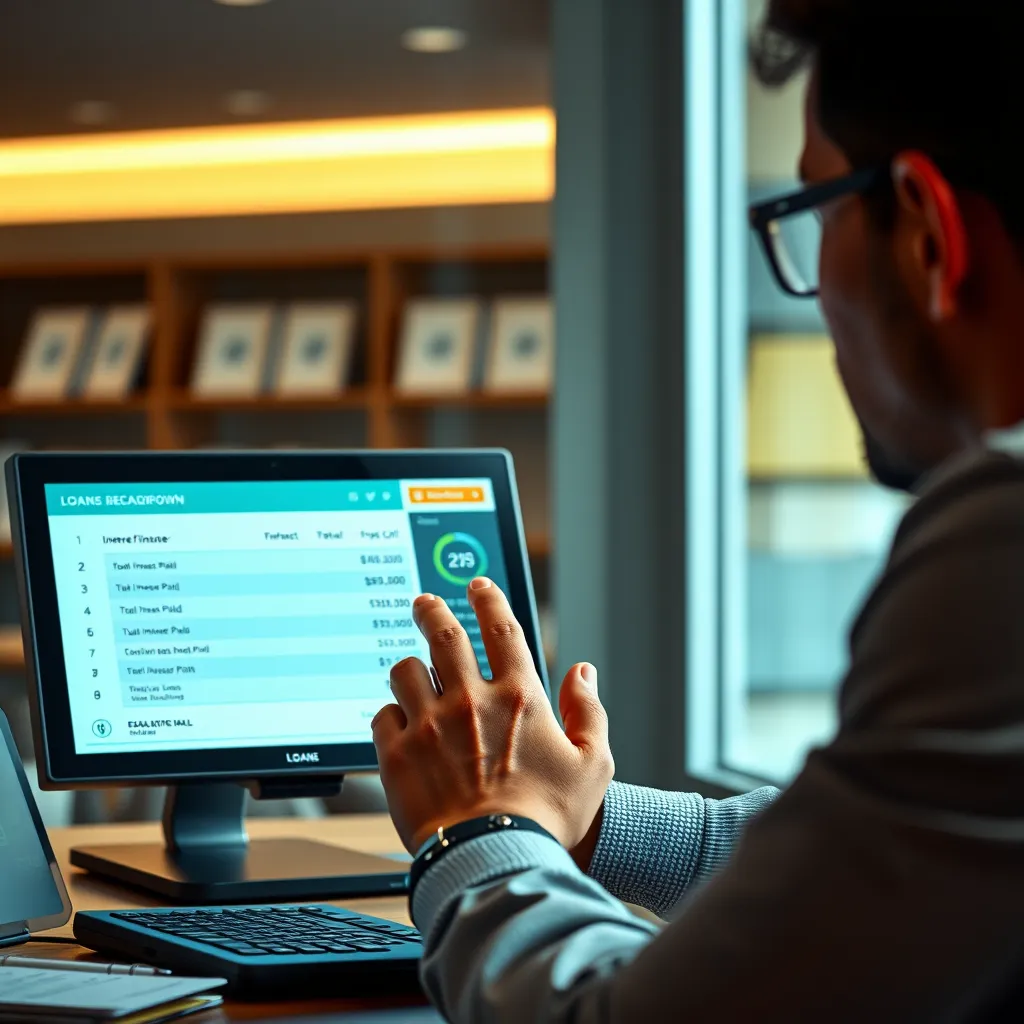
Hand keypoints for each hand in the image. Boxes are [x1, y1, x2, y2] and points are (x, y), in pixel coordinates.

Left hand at [371, 578, 613, 854]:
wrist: (493, 861)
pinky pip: (382, 716)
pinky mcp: (397, 754)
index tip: (478, 585)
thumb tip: (584, 672)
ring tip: (411, 673)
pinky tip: (398, 725)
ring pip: (405, 670)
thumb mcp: (592, 765)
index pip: (501, 629)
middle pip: (443, 635)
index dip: (489, 600)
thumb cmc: (545, 818)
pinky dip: (390, 716)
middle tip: (425, 602)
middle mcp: (470, 701)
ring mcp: (428, 725)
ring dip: (409, 667)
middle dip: (432, 610)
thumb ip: (590, 711)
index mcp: (518, 697)